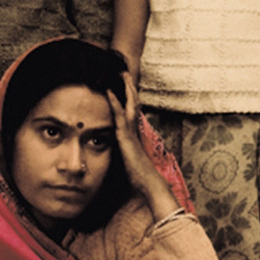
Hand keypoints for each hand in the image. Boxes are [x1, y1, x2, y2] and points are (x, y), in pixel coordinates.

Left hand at [105, 75, 179, 220]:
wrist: (150, 187)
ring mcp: (132, 133)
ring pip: (129, 105)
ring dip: (126, 88)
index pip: (131, 114)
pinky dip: (115, 103)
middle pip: (133, 104)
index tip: (125, 88)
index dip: (129, 100)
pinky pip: (119, 116)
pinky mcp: (126, 137)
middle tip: (125, 72)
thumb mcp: (129, 169)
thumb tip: (122, 171)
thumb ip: (125, 164)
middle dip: (130, 88)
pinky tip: (109, 91)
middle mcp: (135, 132)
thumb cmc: (141, 182)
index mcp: (134, 138)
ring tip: (122, 73)